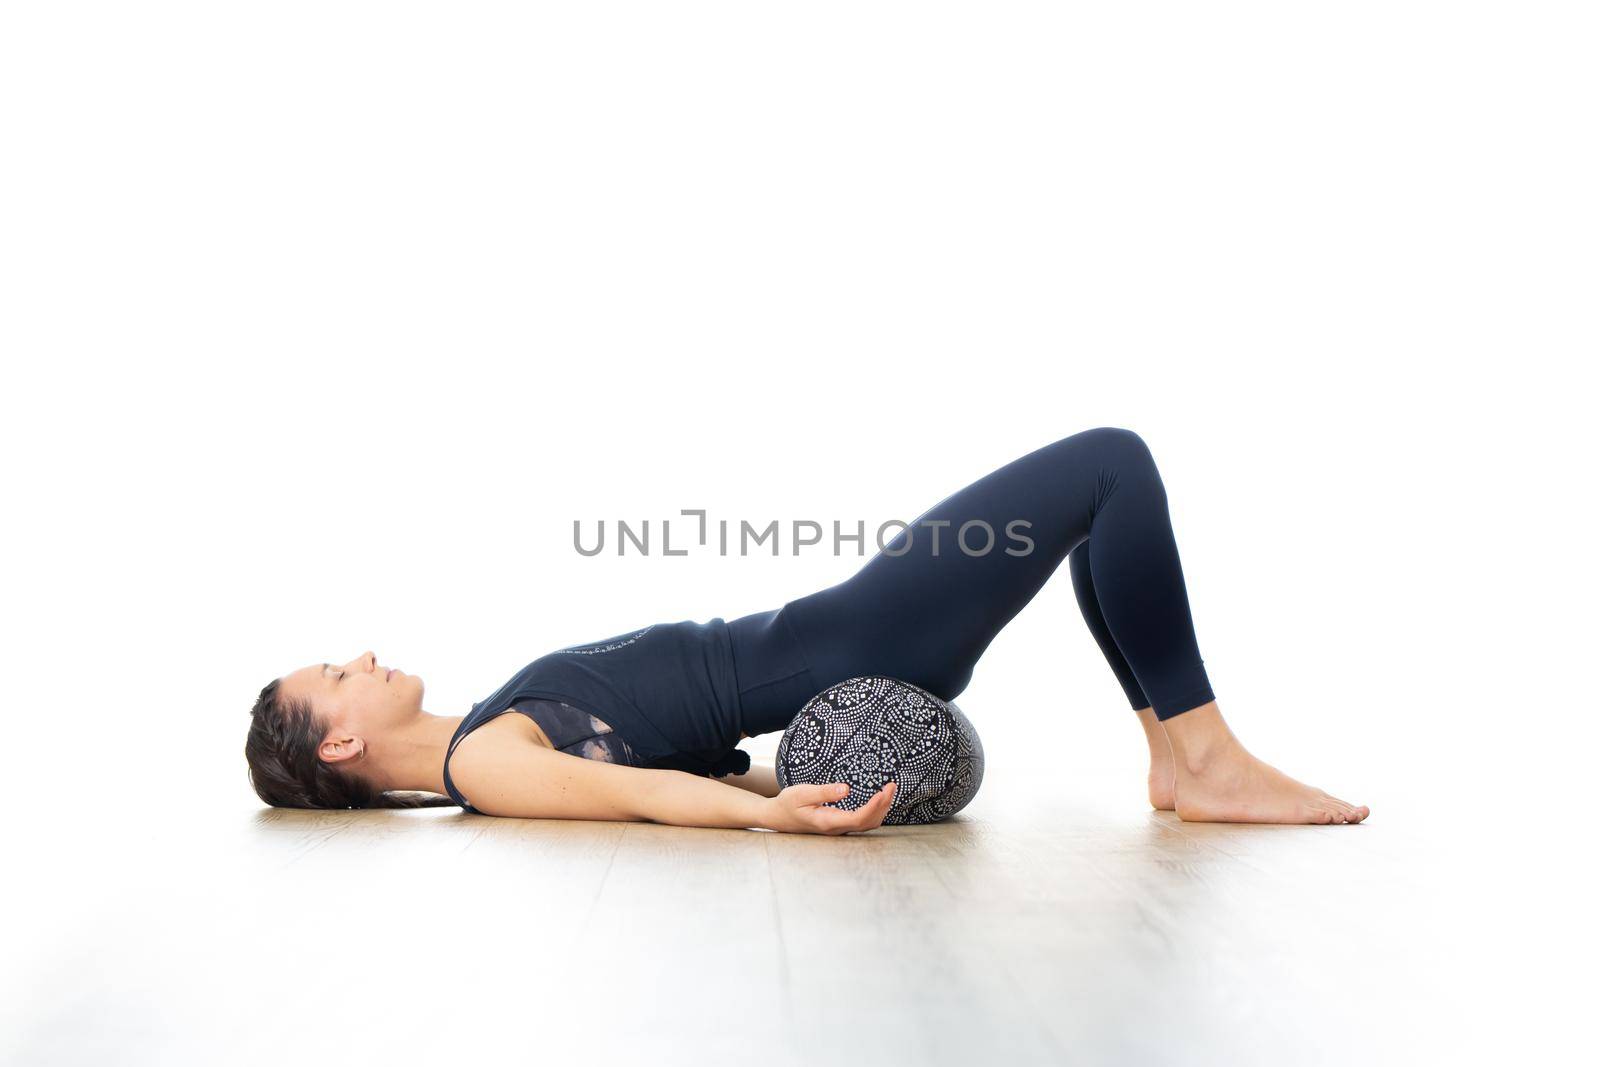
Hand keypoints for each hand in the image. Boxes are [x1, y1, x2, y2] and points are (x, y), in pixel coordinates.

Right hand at [763, 781, 896, 834]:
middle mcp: (836, 828)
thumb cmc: (788, 803)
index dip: (873, 807)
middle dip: (883, 805)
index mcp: (827, 822)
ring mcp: (838, 828)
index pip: (857, 818)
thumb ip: (824, 792)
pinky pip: (862, 822)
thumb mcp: (802, 793)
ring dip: (881, 809)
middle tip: (893, 785)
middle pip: (867, 822)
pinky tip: (878, 800)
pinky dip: (874, 811)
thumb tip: (847, 789)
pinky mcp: (839, 825)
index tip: (883, 792)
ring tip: (889, 790)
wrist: (777, 817)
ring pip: (867, 824)